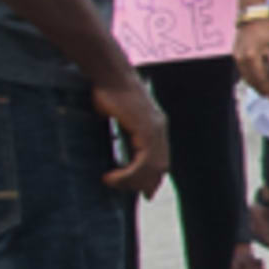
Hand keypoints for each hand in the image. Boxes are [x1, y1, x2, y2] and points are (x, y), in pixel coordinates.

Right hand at [94, 74, 166, 200]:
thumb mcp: (116, 116)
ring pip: (152, 167)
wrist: (109, 74)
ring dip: (133, 181)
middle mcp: (159, 128)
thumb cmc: (107, 91)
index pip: (161, 158)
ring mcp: (155, 129)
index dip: (154, 176)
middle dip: (147, 184)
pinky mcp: (146, 129)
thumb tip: (114, 145)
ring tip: (113, 183)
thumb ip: (121, 132)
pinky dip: (128, 173)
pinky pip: (143, 161)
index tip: (146, 191)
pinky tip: (112, 176)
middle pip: (160, 167)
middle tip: (133, 194)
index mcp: (155, 125)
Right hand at [233, 17, 268, 105]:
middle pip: (252, 81)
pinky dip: (253, 78)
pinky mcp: (236, 56)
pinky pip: (244, 72)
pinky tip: (262, 82)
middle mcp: (242, 59)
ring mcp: (237, 58)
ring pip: (247, 78)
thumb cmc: (266, 30)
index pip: (261, 78)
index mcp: (252, 56)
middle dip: (264, 90)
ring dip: (258, 86)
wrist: (252, 18)